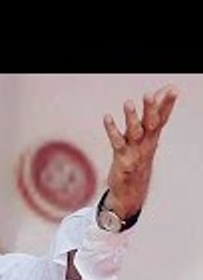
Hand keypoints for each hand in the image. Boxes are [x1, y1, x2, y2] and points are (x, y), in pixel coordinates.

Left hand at [102, 84, 178, 218]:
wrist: (132, 190)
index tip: (173, 89)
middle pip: (151, 123)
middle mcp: (146, 143)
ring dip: (132, 118)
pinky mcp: (122, 159)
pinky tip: (107, 117)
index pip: (163, 118)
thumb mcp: (147, 140)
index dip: (168, 104)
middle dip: (151, 109)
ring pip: (135, 132)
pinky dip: (112, 130)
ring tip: (128, 102)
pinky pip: (117, 142)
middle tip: (149, 94)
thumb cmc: (138, 159)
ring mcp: (135, 151)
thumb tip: (159, 96)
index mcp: (153, 138)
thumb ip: (151, 118)